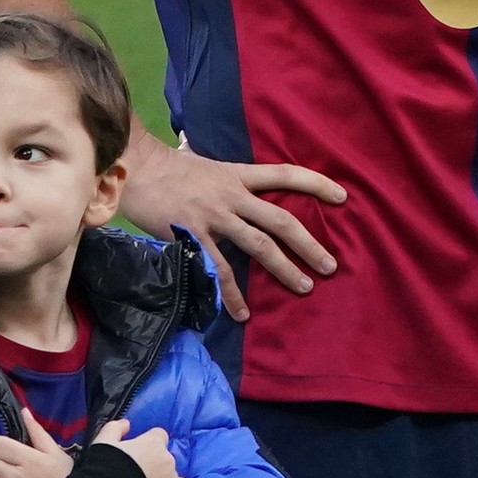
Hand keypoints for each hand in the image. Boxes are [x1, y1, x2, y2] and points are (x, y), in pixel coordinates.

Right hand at [93, 419, 190, 477]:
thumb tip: (126, 424)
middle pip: (165, 455)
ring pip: (172, 472)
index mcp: (152, 442)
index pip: (159, 435)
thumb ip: (115, 428)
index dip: (149, 442)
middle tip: (137, 471)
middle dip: (154, 460)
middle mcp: (166, 458)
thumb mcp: (103, 442)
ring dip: (162, 475)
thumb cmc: (104, 468)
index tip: (138, 450)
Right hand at [119, 128, 346, 323]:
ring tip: (303, 287)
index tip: (343, 197)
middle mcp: (233, 195)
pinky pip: (219, 270)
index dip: (316, 184)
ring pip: (259, 245)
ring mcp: (215, 217)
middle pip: (281, 220)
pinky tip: (242, 313)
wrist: (134, 168)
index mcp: (238, 176)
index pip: (286, 175)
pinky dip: (232, 294)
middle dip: (309, 244)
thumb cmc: (168, 168)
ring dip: (284, 269)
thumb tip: (240, 184)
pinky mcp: (194, 236)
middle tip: (329, 265)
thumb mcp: (207, 164)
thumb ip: (228, 178)